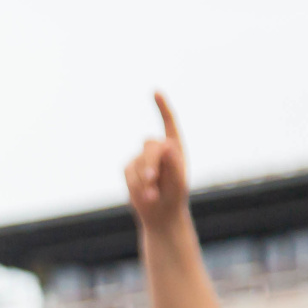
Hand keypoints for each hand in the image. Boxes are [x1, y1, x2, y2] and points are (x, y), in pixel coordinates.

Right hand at [123, 93, 189, 232]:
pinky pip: (129, 172)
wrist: (161, 215)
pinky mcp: (129, 168)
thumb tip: (166, 146)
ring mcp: (141, 158)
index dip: (162, 108)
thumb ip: (174, 164)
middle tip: (151, 180)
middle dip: (150, 162)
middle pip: (151, 145)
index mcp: (175, 147)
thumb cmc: (174, 196)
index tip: (155, 92)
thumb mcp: (178, 182)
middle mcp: (158, 149)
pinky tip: (144, 195)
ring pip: (138, 161)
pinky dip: (136, 185)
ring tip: (153, 196)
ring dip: (144, 180)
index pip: (168, 123)